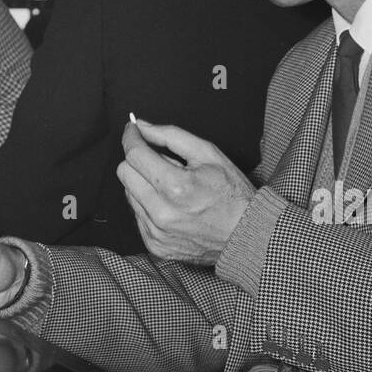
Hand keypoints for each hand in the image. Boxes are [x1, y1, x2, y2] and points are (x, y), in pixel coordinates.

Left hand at [117, 118, 255, 266]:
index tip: (133, 130)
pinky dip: (149, 205)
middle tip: (161, 161)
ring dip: (144, 184)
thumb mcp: (208, 153)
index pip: (134, 154)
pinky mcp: (155, 244)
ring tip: (171, 187)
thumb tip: (143, 127)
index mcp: (175, 186)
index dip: (131, 137)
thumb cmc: (232, 193)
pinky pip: (137, 216)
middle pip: (124, 173)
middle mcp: (161, 212)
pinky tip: (171, 205)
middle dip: (138, 160)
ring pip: (129, 193)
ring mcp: (156, 232)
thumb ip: (170, 136)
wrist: (246, 235)